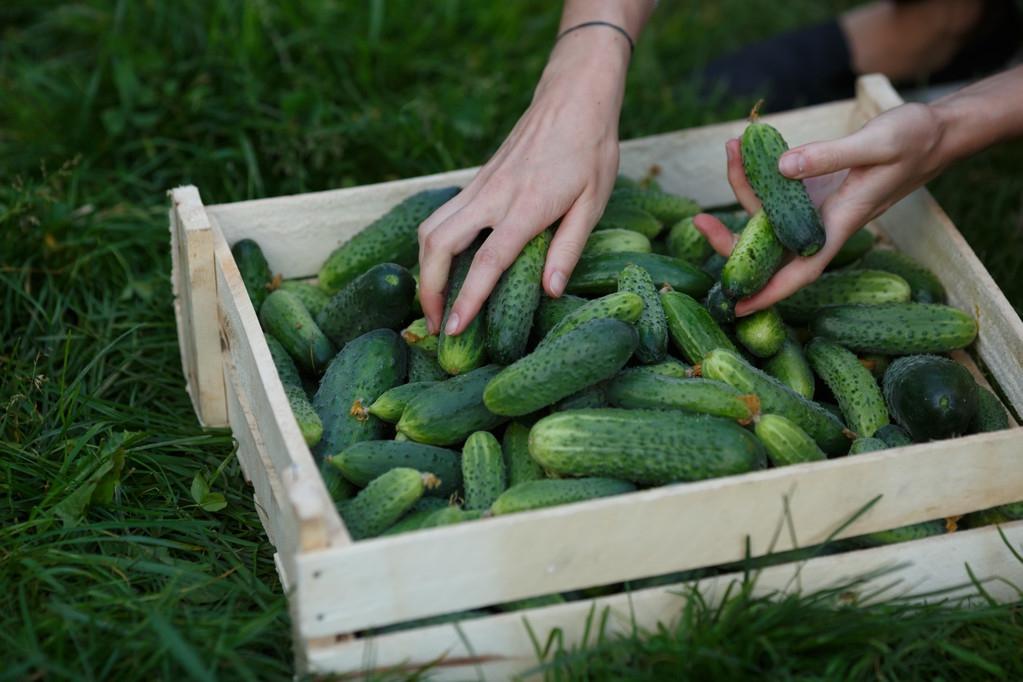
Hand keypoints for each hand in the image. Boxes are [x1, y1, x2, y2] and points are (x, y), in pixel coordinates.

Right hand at [417, 34, 627, 334]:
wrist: (572, 98)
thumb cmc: (591, 151)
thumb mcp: (593, 203)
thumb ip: (569, 248)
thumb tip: (550, 291)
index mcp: (526, 206)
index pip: (486, 262)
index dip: (467, 299)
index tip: (453, 329)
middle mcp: (493, 196)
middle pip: (438, 245)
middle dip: (428, 289)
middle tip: (437, 325)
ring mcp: (479, 186)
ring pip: (430, 229)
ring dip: (424, 268)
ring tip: (435, 302)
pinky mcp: (476, 182)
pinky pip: (441, 217)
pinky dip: (433, 247)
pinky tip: (444, 268)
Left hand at [694, 102, 948, 315]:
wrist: (934, 133)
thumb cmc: (914, 142)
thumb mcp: (876, 144)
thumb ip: (828, 156)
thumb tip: (779, 169)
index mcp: (839, 225)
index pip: (799, 273)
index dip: (769, 293)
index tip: (737, 308)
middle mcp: (820, 224)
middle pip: (768, 247)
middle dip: (730, 239)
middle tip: (697, 221)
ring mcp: (813, 208)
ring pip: (765, 213)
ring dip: (742, 186)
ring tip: (733, 146)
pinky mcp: (811, 189)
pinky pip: (774, 190)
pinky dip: (756, 171)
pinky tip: (745, 145)